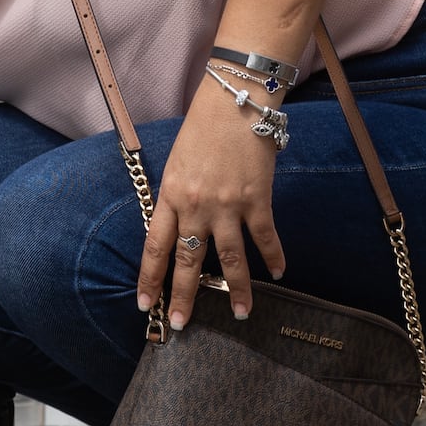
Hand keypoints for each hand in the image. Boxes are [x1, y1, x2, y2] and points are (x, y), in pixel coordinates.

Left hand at [137, 83, 285, 327]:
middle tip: (182, 324)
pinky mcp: (257, 199)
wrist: (235, 101)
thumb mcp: (177, 164)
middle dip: (184, 296)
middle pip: (187, 259)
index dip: (149, 279)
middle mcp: (195, 205)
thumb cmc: (202, 129)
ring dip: (237, 290)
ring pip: (230, 259)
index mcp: (170, 195)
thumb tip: (180, 228)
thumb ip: (176, 198)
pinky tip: (279, 273)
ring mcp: (227, 205)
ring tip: (241, 314)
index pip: (154, 247)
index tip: (145, 305)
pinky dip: (274, 257)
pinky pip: (265, 237)